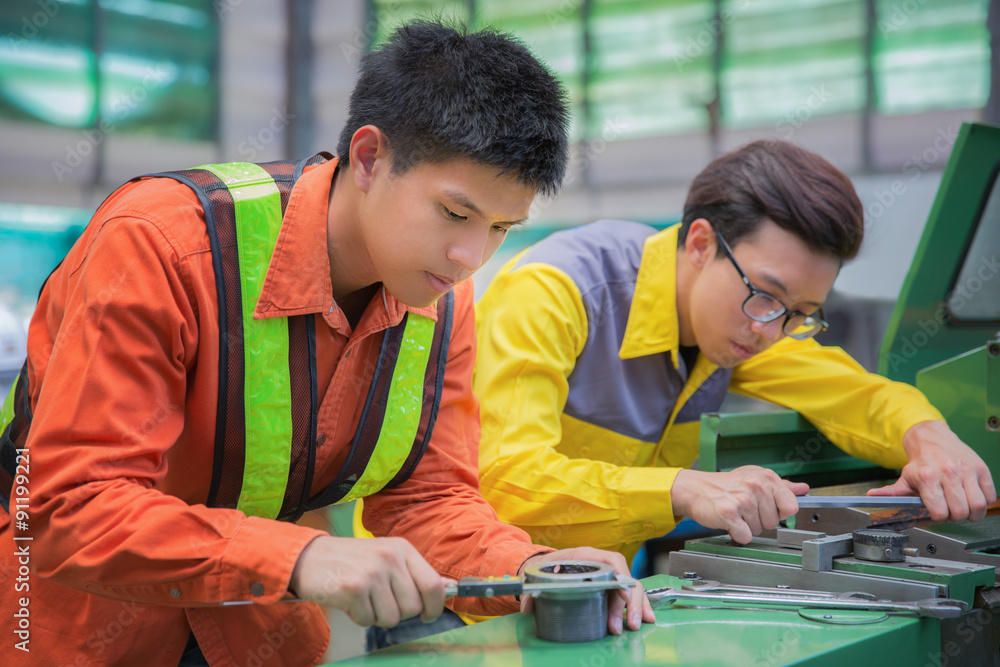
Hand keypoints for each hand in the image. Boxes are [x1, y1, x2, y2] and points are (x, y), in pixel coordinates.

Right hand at [289, 536, 450, 626]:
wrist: (309, 557)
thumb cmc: (352, 560)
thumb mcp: (386, 556)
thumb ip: (413, 574)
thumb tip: (446, 590)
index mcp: (402, 549)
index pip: (433, 584)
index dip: (434, 606)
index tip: (427, 615)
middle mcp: (390, 557)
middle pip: (413, 607)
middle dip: (397, 612)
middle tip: (379, 600)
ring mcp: (372, 572)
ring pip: (392, 618)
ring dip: (376, 615)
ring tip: (363, 598)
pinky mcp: (353, 588)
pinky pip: (368, 620)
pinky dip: (358, 617)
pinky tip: (349, 600)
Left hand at [517, 547, 654, 634]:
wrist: (546, 565)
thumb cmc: (547, 567)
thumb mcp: (538, 575)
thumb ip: (533, 591)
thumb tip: (528, 607)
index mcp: (585, 555)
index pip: (610, 560)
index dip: (620, 576)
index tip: (623, 595)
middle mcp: (601, 563)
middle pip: (624, 578)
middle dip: (627, 603)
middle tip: (624, 625)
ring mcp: (608, 575)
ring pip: (631, 587)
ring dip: (635, 607)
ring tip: (634, 626)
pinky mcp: (611, 586)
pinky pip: (630, 595)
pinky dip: (640, 606)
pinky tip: (646, 618)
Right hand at [670, 466, 808, 543]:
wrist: (695, 489)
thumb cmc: (725, 485)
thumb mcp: (754, 478)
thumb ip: (781, 486)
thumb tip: (803, 489)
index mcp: (766, 477)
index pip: (791, 506)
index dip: (780, 512)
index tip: (768, 508)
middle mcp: (755, 486)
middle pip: (774, 522)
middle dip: (760, 521)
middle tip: (745, 510)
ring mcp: (742, 499)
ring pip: (759, 530)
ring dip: (747, 526)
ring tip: (736, 513)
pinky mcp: (728, 513)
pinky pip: (745, 536)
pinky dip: (737, 534)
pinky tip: (729, 522)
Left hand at [867, 420, 995, 521]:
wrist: (932, 437)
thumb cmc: (921, 461)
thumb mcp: (904, 477)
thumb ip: (891, 492)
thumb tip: (872, 497)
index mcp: (928, 478)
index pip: (939, 512)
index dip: (939, 517)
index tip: (937, 513)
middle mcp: (948, 473)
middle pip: (961, 512)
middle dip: (956, 517)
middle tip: (951, 511)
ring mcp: (967, 471)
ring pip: (979, 506)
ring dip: (972, 513)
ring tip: (964, 507)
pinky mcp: (981, 469)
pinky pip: (990, 496)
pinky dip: (984, 501)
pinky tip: (972, 497)